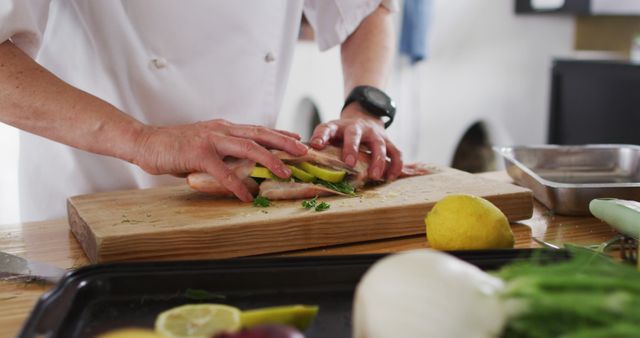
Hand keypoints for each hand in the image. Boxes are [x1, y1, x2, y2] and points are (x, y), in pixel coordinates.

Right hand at [132, 119, 307, 200]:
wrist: (146, 142)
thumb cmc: (175, 147)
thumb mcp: (206, 146)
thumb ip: (225, 154)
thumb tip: (243, 167)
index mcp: (225, 128)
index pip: (258, 129)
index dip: (280, 134)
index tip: (299, 139)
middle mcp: (222, 130)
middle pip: (260, 134)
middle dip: (285, 143)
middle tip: (305, 151)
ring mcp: (211, 140)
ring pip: (248, 148)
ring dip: (270, 160)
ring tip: (286, 173)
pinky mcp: (198, 154)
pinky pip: (223, 172)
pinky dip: (237, 185)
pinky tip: (247, 196)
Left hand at [309, 103, 402, 180]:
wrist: (365, 117)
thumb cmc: (343, 134)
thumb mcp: (330, 135)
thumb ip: (321, 146)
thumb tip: (304, 162)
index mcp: (337, 127)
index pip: (326, 128)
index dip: (320, 136)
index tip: (316, 145)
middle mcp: (356, 128)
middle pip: (354, 135)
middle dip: (352, 148)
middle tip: (349, 163)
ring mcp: (374, 134)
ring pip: (378, 144)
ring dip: (377, 160)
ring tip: (374, 175)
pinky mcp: (388, 141)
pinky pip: (395, 152)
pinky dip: (395, 165)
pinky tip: (391, 177)